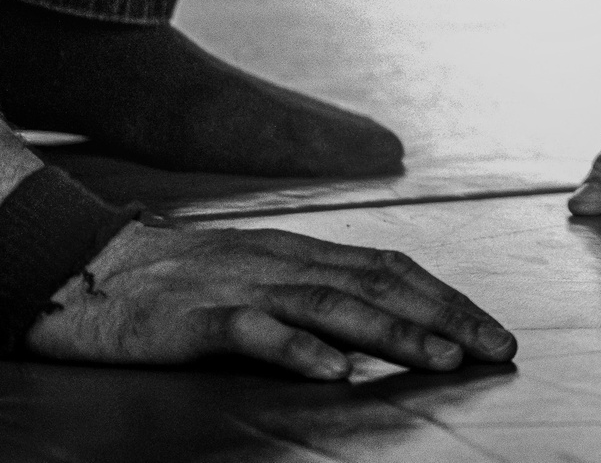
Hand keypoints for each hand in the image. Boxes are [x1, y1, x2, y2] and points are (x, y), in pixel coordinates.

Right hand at [21, 221, 515, 379]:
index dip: (447, 298)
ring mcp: (240, 287)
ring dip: (394, 332)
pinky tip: (337, 371)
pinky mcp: (194, 318)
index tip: (491, 329)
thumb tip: (375, 321)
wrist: (83, 269)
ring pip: (332, 305)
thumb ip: (310, 291)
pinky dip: (300, 349)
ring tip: (442, 359)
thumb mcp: (255, 275)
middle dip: (445, 316)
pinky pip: (254, 332)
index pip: (392, 269)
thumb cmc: (174, 280)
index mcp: (300, 252)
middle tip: (495, 348)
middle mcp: (282, 262)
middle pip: (379, 284)